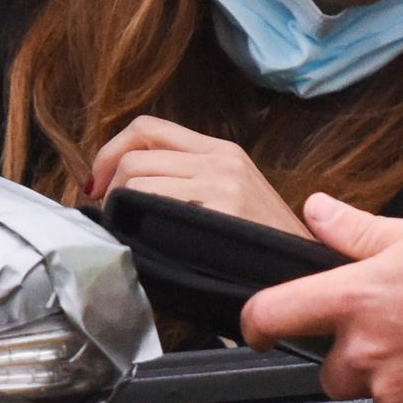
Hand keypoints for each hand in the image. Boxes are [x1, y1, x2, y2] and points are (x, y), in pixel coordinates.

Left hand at [85, 116, 306, 238]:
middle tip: (104, 213)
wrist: (305, 273)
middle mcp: (221, 157)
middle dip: (106, 181)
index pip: (147, 128)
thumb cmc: (259, 250)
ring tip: (124, 229)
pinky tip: (139, 239)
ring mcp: (222, 180)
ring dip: (117, 205)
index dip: (111, 152)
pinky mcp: (221, 206)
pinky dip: (132, 218)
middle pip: (135, 151)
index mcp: (221, 150)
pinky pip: (151, 200)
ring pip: (136, 175)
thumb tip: (125, 186)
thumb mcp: (231, 200)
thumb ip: (187, 183)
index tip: (98, 184)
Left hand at [242, 196, 402, 402]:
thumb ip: (360, 233)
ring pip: (381, 395)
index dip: (258, 323)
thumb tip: (317, 211)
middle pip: (334, 370)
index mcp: (353, 301)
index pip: (274, 315)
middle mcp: (363, 355)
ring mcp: (395, 397)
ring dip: (402, 379)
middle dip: (360, 357)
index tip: (260, 330)